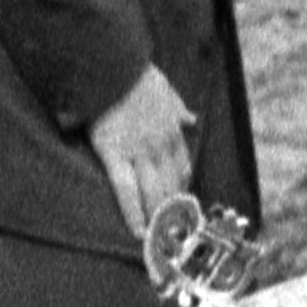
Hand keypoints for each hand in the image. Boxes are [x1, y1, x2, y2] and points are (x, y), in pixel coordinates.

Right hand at [90, 66, 196, 240]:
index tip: (184, 205)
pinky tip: (137, 229)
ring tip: (160, 241)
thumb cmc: (135, 75)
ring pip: (153, 192)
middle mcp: (160, 145)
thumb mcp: (167, 89)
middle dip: (174, 212)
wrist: (114, 65)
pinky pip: (126, 189)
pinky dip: (133, 212)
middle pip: (171, 185)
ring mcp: (139, 151)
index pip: (183, 167)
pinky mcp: (114, 153)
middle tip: (175, 235)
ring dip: (158, 218)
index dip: (183, 189)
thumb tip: (192, 119)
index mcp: (172, 130)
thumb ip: (179, 108)